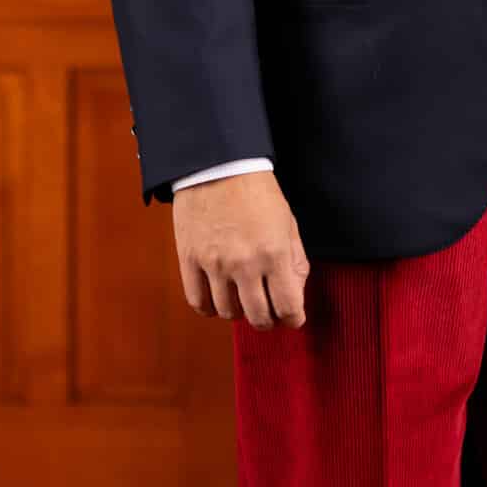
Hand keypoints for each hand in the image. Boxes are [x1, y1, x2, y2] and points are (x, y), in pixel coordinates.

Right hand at [172, 170, 309, 327]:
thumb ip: (296, 262)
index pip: (288, 307)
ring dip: (239, 313)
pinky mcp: (190, 259)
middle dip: (268, 321)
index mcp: (275, 254)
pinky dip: (208, 309)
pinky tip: (217, 302)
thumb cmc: (257, 192)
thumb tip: (295, 294)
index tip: (292, 318)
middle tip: (269, 315)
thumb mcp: (288, 223)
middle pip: (258, 317)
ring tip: (242, 303)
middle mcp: (245, 264)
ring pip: (228, 313)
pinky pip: (197, 300)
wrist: (218, 165)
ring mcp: (214, 264)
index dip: (293, 319)